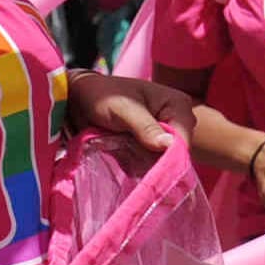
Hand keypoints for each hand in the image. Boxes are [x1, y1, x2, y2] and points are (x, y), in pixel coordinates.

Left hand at [64, 71, 194, 159]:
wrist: (80, 98)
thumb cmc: (103, 96)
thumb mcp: (124, 110)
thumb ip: (146, 127)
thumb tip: (170, 145)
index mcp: (176, 104)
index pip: (183, 138)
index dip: (170, 157)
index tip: (149, 169)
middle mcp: (174, 120)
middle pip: (173, 153)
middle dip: (151, 159)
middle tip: (126, 151)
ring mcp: (161, 134)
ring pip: (159, 161)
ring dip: (140, 162)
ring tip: (119, 148)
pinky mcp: (148, 145)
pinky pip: (148, 163)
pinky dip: (134, 164)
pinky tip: (119, 154)